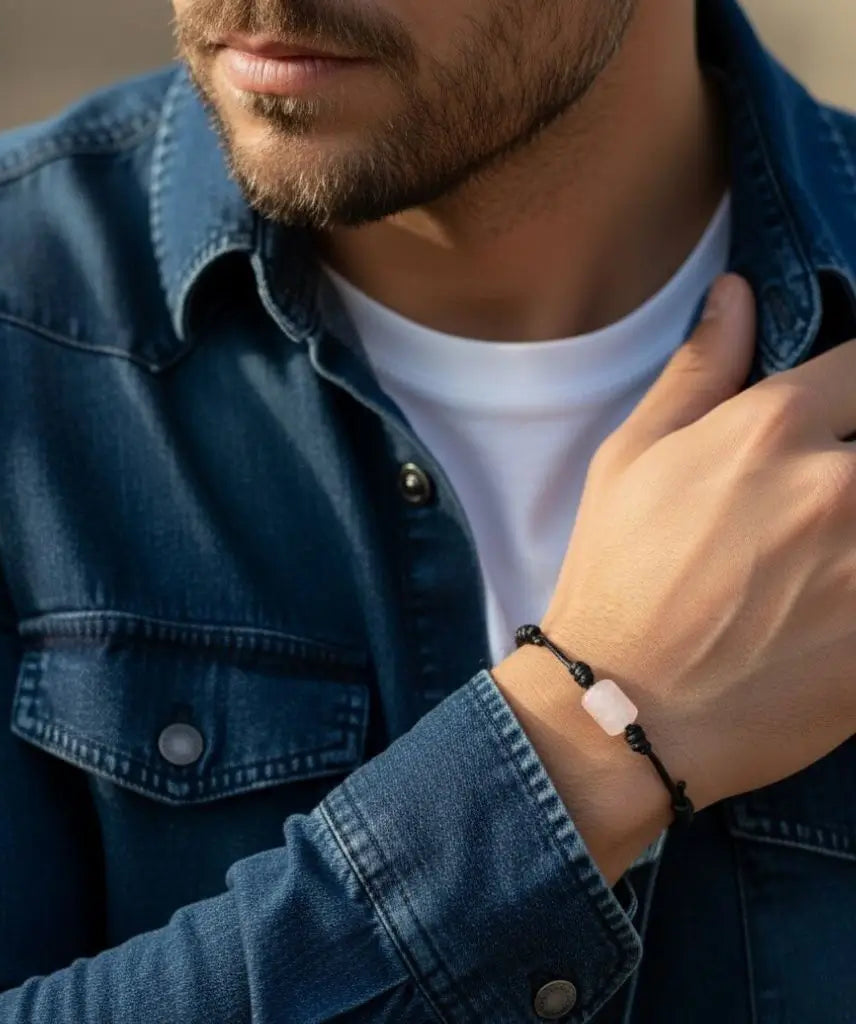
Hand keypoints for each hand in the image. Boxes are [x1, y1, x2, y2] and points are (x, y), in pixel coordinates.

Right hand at [521, 273, 855, 818]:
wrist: (624, 711)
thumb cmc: (615, 578)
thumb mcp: (628, 461)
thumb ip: (695, 371)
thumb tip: (735, 293)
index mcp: (772, 428)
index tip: (841, 418)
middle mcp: (840, 484)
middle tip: (826, 500)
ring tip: (824, 554)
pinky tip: (834, 597)